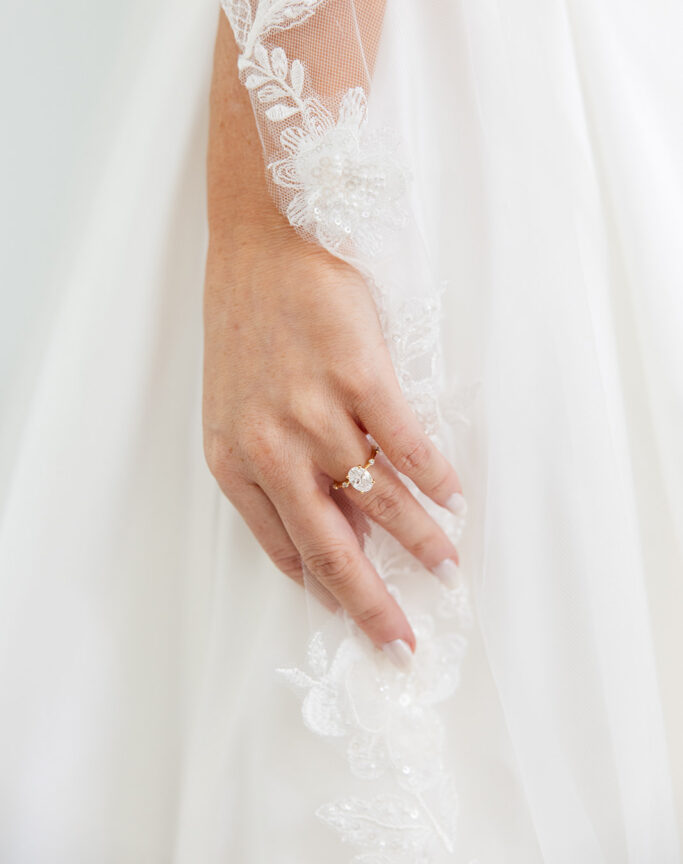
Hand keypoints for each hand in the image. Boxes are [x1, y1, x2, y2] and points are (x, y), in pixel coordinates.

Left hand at [202, 11, 465, 661]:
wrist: (261, 242)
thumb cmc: (249, 324)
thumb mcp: (238, 403)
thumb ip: (275, 465)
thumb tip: (340, 519)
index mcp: (234, 462)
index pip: (287, 547)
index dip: (327, 589)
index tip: (354, 615)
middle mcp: (272, 449)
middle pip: (333, 545)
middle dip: (371, 601)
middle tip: (401, 638)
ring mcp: (316, 412)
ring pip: (379, 499)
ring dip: (419, 539)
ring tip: (446, 564)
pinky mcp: (358, 375)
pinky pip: (406, 444)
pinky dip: (434, 476)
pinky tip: (452, 495)